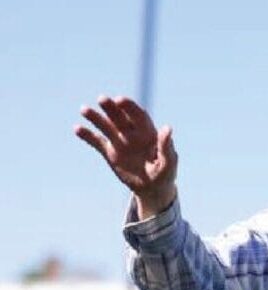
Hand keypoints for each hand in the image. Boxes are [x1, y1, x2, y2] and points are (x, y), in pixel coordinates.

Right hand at [74, 95, 177, 217]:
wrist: (152, 189)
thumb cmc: (165, 174)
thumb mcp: (169, 162)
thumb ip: (166, 146)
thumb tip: (167, 128)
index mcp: (148, 132)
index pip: (138, 115)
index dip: (130, 107)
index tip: (120, 100)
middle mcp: (132, 133)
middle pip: (120, 117)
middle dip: (111, 108)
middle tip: (102, 99)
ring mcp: (119, 142)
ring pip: (106, 126)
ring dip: (95, 117)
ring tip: (84, 109)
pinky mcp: (110, 153)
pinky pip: (97, 142)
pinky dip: (87, 135)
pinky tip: (77, 129)